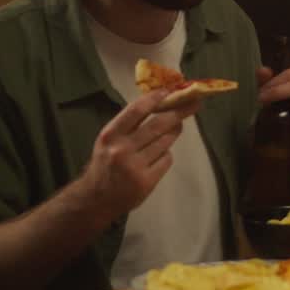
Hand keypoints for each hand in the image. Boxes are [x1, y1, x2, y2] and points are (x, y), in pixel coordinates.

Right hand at [76, 90, 200, 221]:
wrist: (95, 198)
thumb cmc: (105, 164)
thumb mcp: (109, 141)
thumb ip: (129, 125)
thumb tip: (159, 104)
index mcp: (110, 135)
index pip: (137, 111)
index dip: (156, 98)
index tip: (171, 90)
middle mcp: (122, 149)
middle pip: (159, 124)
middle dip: (179, 112)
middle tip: (193, 103)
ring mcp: (135, 166)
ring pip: (166, 142)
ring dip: (174, 133)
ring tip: (175, 127)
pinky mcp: (147, 180)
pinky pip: (166, 159)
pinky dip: (166, 155)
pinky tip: (158, 157)